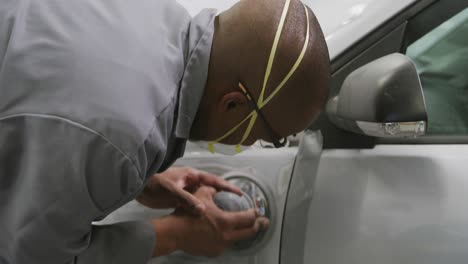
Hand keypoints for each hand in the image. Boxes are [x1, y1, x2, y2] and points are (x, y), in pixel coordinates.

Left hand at [136, 167, 241, 213]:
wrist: (139, 188)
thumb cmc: (155, 183)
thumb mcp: (171, 189)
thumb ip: (186, 199)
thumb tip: (202, 210)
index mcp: (192, 175)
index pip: (214, 180)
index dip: (227, 186)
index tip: (239, 192)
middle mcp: (192, 182)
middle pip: (211, 189)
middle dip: (223, 195)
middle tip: (235, 205)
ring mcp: (186, 191)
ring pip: (203, 198)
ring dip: (212, 204)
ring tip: (224, 213)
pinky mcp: (180, 200)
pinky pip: (194, 205)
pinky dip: (201, 210)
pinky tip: (206, 218)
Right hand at [152, 186, 268, 256]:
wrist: (174, 233)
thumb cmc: (187, 214)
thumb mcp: (202, 195)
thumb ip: (213, 189)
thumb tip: (217, 188)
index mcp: (225, 221)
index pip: (249, 218)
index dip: (256, 214)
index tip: (259, 212)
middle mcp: (226, 236)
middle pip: (249, 232)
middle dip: (258, 226)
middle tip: (263, 223)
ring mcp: (220, 246)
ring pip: (237, 239)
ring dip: (241, 233)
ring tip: (243, 228)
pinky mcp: (214, 252)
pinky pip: (225, 245)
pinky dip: (227, 238)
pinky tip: (223, 234)